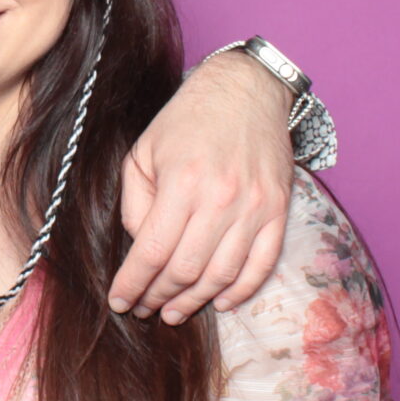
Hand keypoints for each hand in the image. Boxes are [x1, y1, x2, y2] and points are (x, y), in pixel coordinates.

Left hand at [109, 51, 294, 323]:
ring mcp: (254, 207)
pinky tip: (220, 301)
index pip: (152, 251)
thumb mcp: (144, 151)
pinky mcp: (278, 210)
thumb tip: (140, 246)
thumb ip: (136, 202)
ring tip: (174, 311)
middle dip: (159, 297)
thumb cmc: (187, 119)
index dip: (133, 283)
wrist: (247, 89)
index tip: (120, 301)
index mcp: (182, 182)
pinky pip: (263, 264)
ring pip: (222, 274)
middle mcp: (221, 198)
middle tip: (146, 309)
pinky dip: (241, 290)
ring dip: (196, 301)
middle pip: (186, 270)